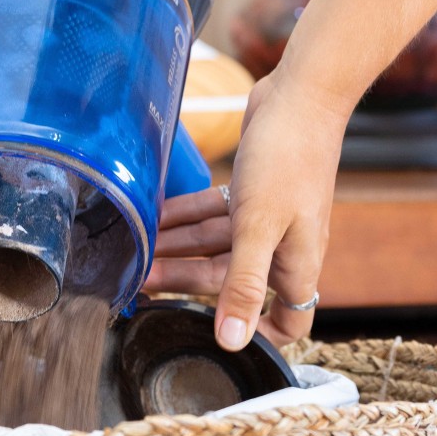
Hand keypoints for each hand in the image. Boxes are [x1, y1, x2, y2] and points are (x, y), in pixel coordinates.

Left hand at [145, 73, 348, 349]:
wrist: (301, 92)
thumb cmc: (289, 158)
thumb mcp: (259, 227)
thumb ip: (242, 286)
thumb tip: (233, 342)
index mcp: (296, 266)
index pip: (287, 323)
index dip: (259, 338)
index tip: (217, 342)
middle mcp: (283, 247)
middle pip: (228, 281)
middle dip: (185, 283)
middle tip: (138, 284)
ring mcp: (267, 218)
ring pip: (215, 245)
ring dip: (178, 249)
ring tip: (135, 253)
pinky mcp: (251, 192)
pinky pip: (213, 215)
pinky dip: (186, 217)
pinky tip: (154, 219)